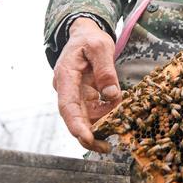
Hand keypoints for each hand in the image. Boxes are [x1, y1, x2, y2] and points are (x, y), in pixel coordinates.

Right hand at [52, 18, 121, 151]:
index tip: (86, 138)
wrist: (84, 35)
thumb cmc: (90, 39)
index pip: (67, 105)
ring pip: (84, 118)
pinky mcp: (85, 97)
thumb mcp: (100, 47)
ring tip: (113, 138)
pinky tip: (116, 123)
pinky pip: (93, 113)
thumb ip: (105, 70)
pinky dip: (104, 120)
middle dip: (87, 135)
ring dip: (98, 130)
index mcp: (66, 76)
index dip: (76, 124)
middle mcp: (67, 89)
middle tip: (104, 148)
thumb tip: (112, 95)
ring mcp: (75, 94)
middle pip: (74, 117)